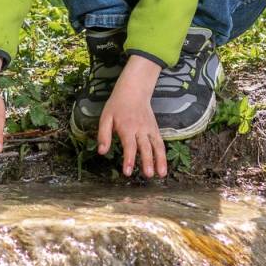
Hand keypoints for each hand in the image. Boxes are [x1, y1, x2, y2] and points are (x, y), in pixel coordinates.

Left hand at [97, 54, 166, 178]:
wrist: (134, 90)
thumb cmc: (117, 105)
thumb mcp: (105, 117)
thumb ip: (103, 135)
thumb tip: (101, 152)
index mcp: (126, 127)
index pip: (129, 145)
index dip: (128, 159)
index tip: (127, 172)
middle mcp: (140, 129)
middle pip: (145, 147)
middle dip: (147, 161)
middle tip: (148, 175)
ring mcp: (150, 129)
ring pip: (156, 146)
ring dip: (160, 160)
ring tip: (161, 174)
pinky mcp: (155, 129)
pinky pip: (160, 143)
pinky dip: (163, 155)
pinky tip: (163, 167)